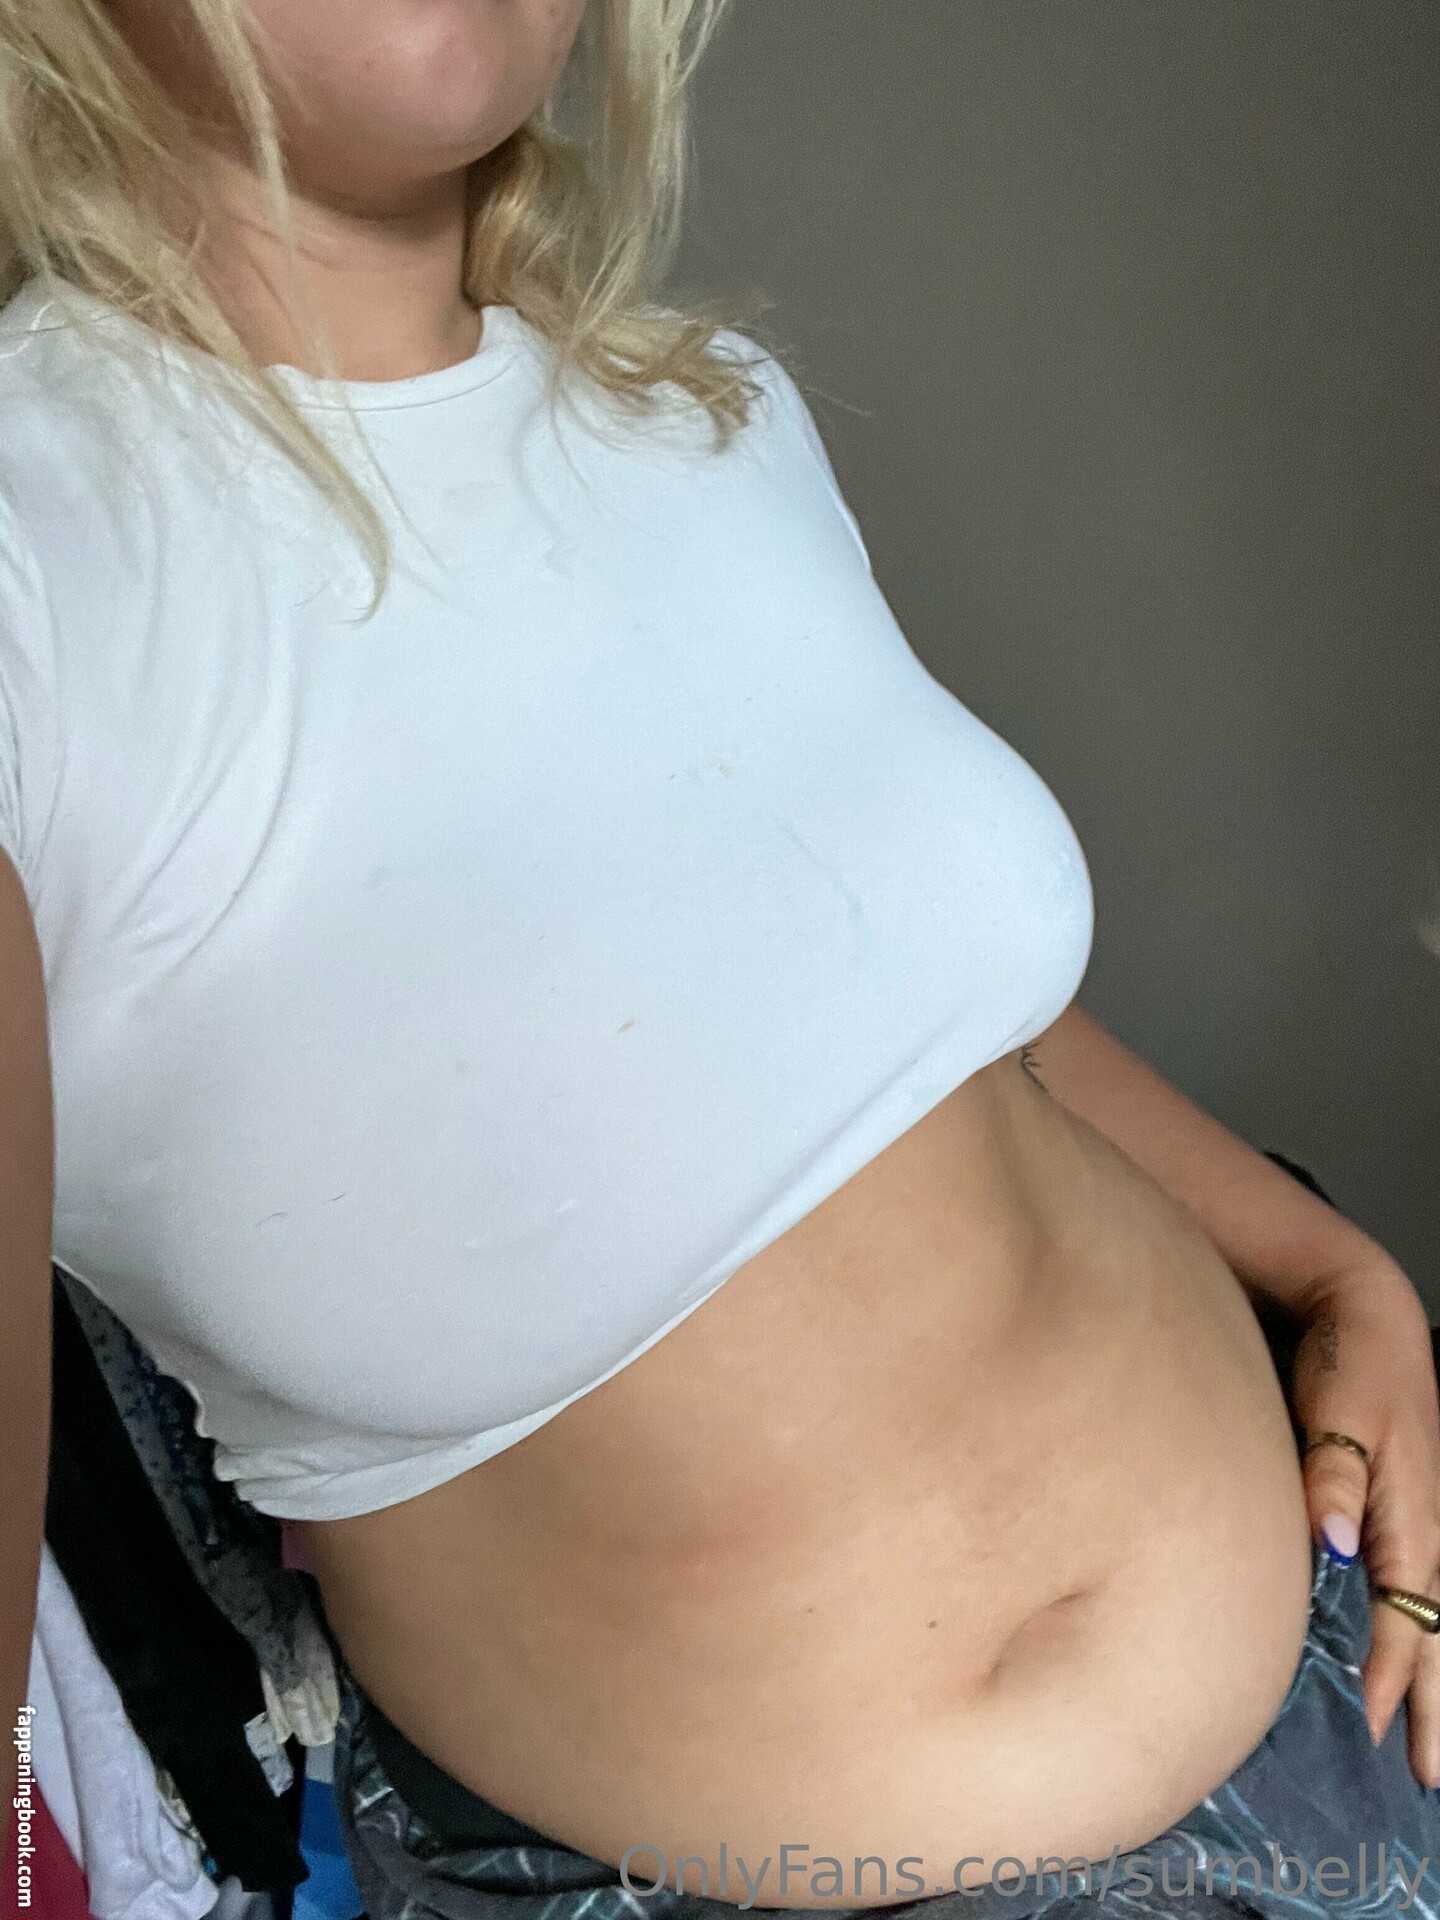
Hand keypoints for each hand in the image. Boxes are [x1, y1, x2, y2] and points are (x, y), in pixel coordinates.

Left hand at [1292, 1262, 1439, 1784]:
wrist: (1362, 1310)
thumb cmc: (1348, 1359)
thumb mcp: (1337, 1409)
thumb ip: (1333, 1473)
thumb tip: (1335, 1544)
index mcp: (1412, 1515)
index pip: (1405, 1615)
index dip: (1390, 1674)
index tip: (1373, 1726)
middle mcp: (1422, 1526)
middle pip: (1435, 1633)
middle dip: (1435, 1707)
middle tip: (1429, 1778)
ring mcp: (1415, 1518)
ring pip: (1432, 1618)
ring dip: (1433, 1681)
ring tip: (1428, 1743)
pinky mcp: (1398, 1504)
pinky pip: (1414, 1589)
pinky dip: (1417, 1635)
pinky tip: (1400, 1660)